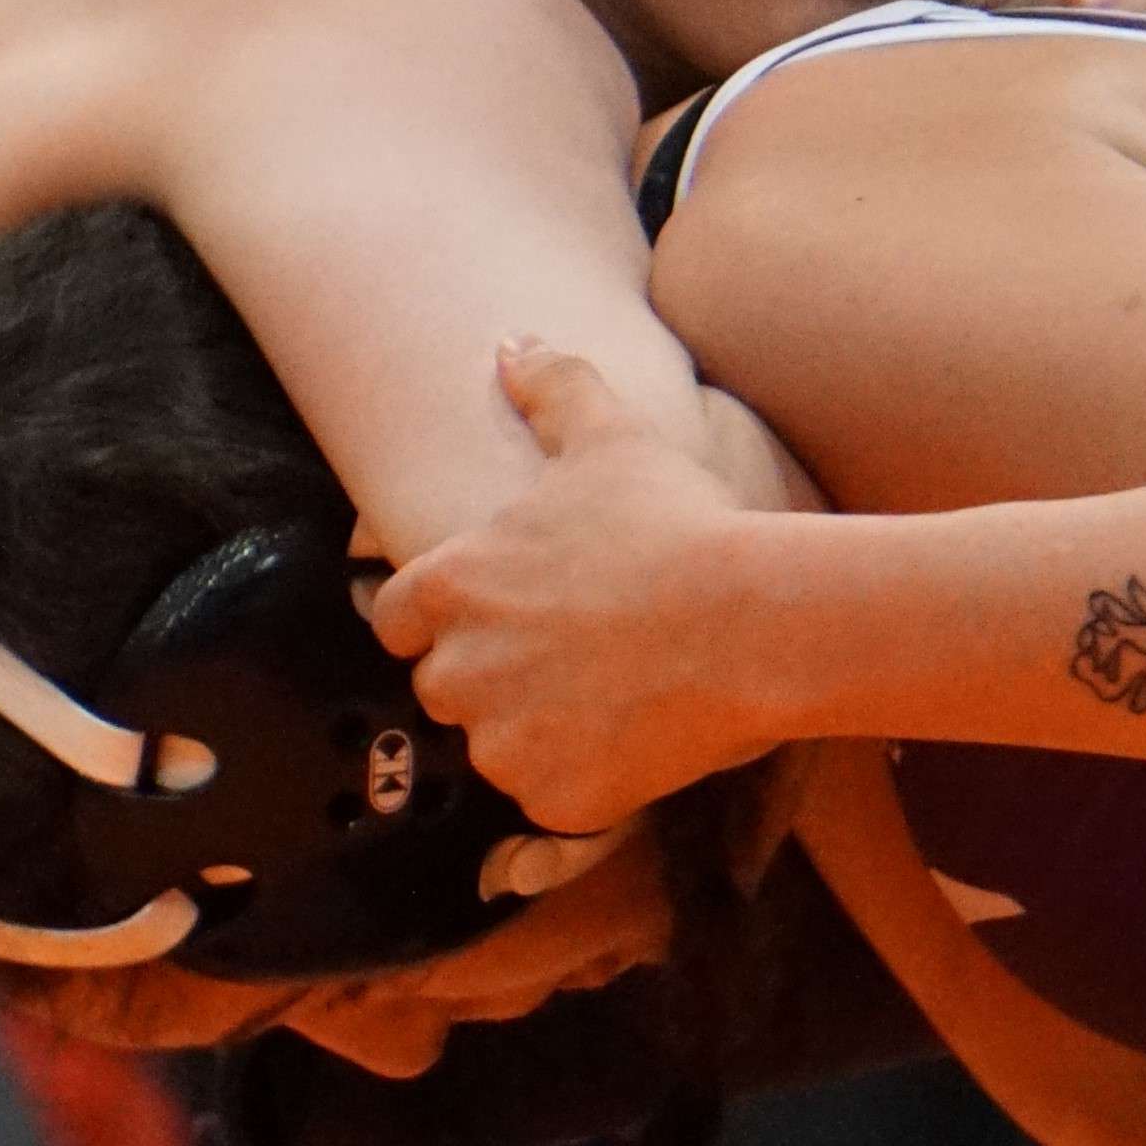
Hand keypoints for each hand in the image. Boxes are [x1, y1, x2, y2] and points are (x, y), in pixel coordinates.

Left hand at [371, 346, 770, 831]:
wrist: (750, 619)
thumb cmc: (676, 523)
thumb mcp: (610, 438)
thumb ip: (550, 388)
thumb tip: (511, 344)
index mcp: (451, 584)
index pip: (394, 619)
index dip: (437, 622)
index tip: (495, 621)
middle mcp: (457, 667)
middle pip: (445, 690)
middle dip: (494, 680)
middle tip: (574, 656)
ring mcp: (500, 739)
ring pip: (498, 747)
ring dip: (538, 733)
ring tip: (614, 696)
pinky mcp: (549, 796)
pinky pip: (550, 800)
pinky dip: (584, 783)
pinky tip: (637, 740)